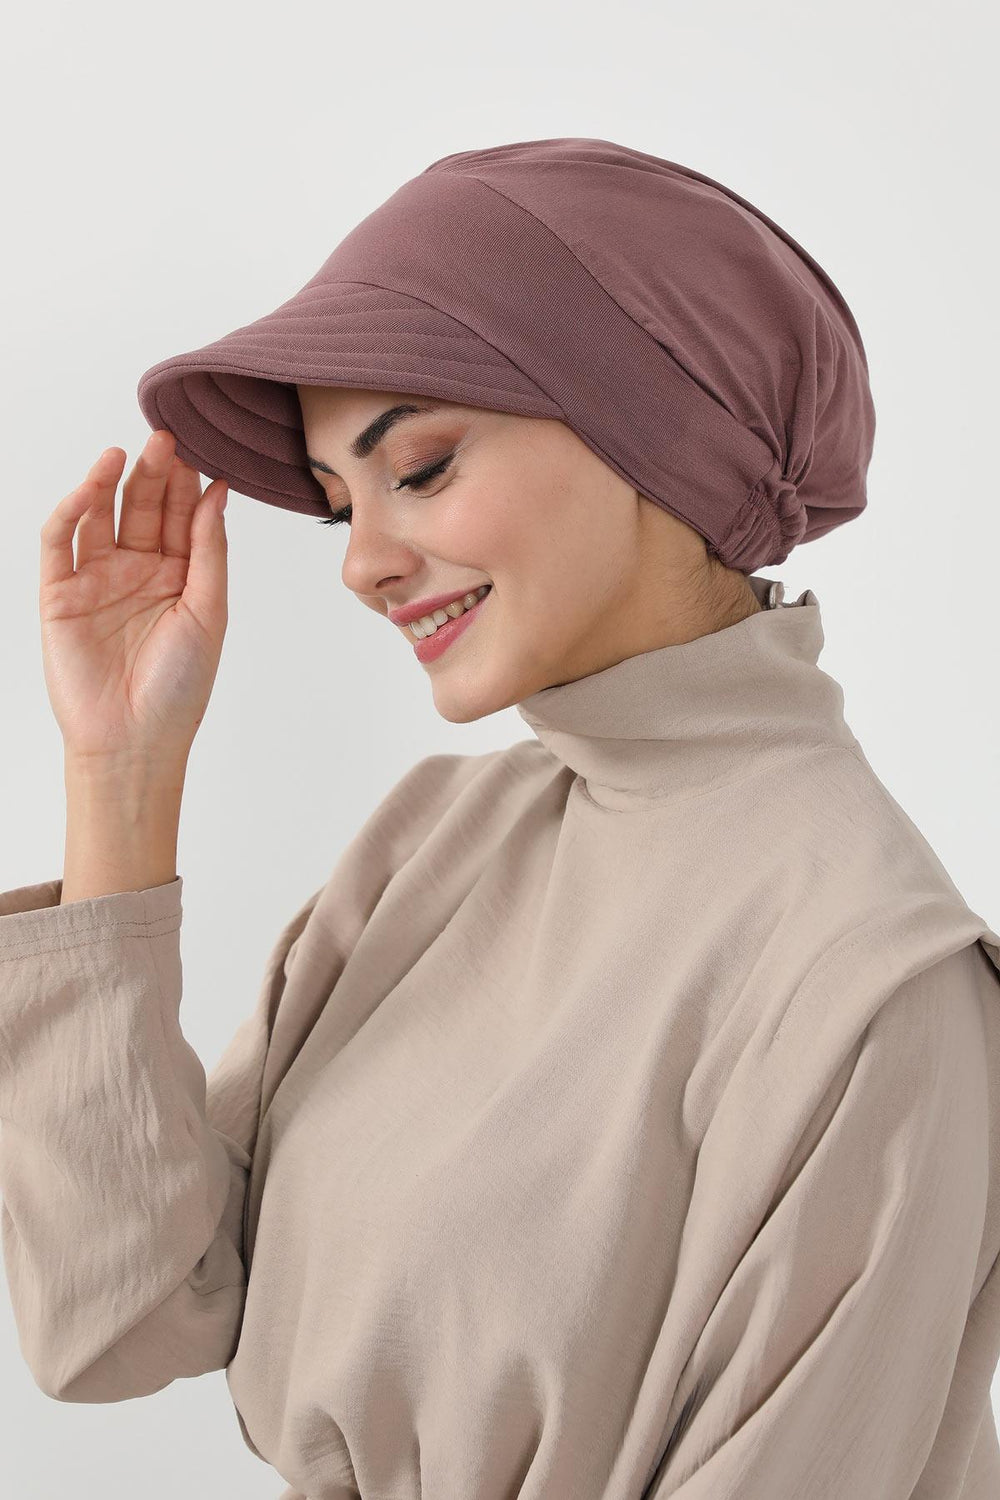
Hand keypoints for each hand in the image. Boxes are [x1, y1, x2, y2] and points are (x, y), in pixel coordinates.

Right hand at [39, 429, 229, 767]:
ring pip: (100, 517)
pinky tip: (87, 489)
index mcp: (179, 577)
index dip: (186, 485)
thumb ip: (209, 549)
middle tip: (163, 439)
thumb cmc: (179, 687)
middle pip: (142, 509)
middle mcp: (137, 573)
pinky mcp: (59, 594)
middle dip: (152, 474)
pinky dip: (69, 512)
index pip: (182, 517)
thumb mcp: (208, 611)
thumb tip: (217, 491)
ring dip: (109, 483)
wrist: (134, 741)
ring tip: (124, 453)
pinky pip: (59, 543)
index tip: (198, 454)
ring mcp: (97, 580)